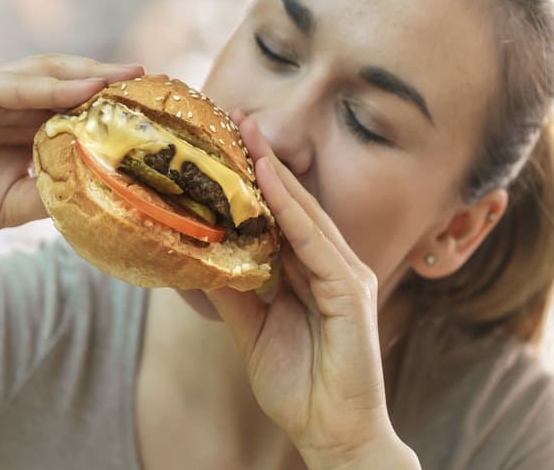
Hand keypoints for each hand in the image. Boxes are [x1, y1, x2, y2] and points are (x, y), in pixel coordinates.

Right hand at [0, 55, 142, 244]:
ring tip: (124, 77)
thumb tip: (110, 193)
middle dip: (108, 79)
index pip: (74, 105)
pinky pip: (13, 84)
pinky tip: (83, 88)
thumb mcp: (21, 201)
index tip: (149, 109)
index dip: (109, 104)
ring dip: (86, 74)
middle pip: (68, 82)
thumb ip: (57, 189)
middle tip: (148, 79)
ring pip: (46, 74)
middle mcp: (10, 102)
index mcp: (24, 125)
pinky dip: (49, 86)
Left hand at [207, 113, 417, 468]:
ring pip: (306, 214)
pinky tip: (269, 181)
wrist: (331, 432)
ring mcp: (345, 276)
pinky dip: (292, 211)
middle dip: (264, 163)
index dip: (256, 181)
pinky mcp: (351, 292)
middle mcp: (332, 266)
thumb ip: (235, 294)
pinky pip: (316, 243)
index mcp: (312, 274)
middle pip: (296, 204)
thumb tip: (202, 262)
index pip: (282, 217)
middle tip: (236, 120)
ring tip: (247, 136)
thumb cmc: (300, 385)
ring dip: (275, 174)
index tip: (228, 146)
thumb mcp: (253, 331)